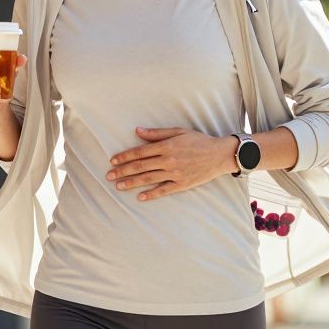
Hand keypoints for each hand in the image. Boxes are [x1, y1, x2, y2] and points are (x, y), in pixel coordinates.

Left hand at [105, 127, 237, 200]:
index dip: (125, 156)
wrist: (220, 154)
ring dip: (132, 183)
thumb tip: (137, 131)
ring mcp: (175, 173)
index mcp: (167, 146)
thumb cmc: (199, 141)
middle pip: (141, 166)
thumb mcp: (178, 132)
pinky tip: (140, 197)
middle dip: (123, 171)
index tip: (113, 160)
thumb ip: (157, 133)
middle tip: (109, 176)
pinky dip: (151, 194)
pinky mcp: (182, 184)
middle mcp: (169, 160)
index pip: (140, 151)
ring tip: (118, 186)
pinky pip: (164, 190)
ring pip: (149, 179)